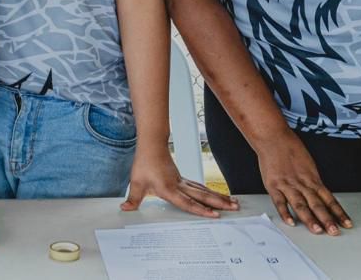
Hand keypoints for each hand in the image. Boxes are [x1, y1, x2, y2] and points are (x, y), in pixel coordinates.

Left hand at [122, 147, 238, 217]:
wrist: (151, 145)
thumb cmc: (145, 163)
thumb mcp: (136, 183)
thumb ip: (133, 199)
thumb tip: (125, 209)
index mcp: (169, 189)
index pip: (187, 202)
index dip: (201, 210)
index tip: (214, 215)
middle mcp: (180, 185)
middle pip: (203, 196)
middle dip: (219, 203)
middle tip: (235, 208)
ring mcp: (183, 182)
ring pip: (204, 191)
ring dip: (219, 198)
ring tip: (234, 203)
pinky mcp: (183, 179)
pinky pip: (200, 188)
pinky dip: (211, 193)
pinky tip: (219, 197)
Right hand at [256, 132, 351, 234]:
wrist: (273, 137)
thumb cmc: (290, 148)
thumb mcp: (307, 165)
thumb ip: (312, 181)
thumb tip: (320, 196)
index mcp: (312, 178)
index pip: (329, 199)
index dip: (338, 212)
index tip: (347, 224)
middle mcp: (302, 183)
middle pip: (317, 204)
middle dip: (327, 219)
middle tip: (334, 232)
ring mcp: (287, 184)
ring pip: (300, 204)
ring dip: (309, 218)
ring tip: (317, 230)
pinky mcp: (273, 185)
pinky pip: (280, 201)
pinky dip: (285, 212)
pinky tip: (291, 222)